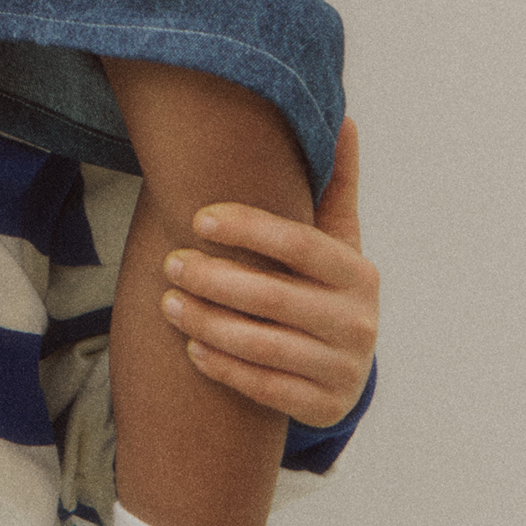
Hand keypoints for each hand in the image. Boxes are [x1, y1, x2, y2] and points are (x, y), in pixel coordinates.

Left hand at [158, 118, 378, 426]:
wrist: (344, 363)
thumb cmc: (324, 283)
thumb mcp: (337, 238)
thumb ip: (335, 184)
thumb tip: (343, 118)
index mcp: (358, 272)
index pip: (299, 244)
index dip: (248, 229)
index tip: (197, 218)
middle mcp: (358, 322)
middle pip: (275, 297)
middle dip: (215, 278)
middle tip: (169, 262)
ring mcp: (343, 368)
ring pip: (265, 346)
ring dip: (208, 323)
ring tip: (167, 302)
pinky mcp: (324, 406)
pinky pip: (266, 389)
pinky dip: (224, 368)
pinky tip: (191, 348)